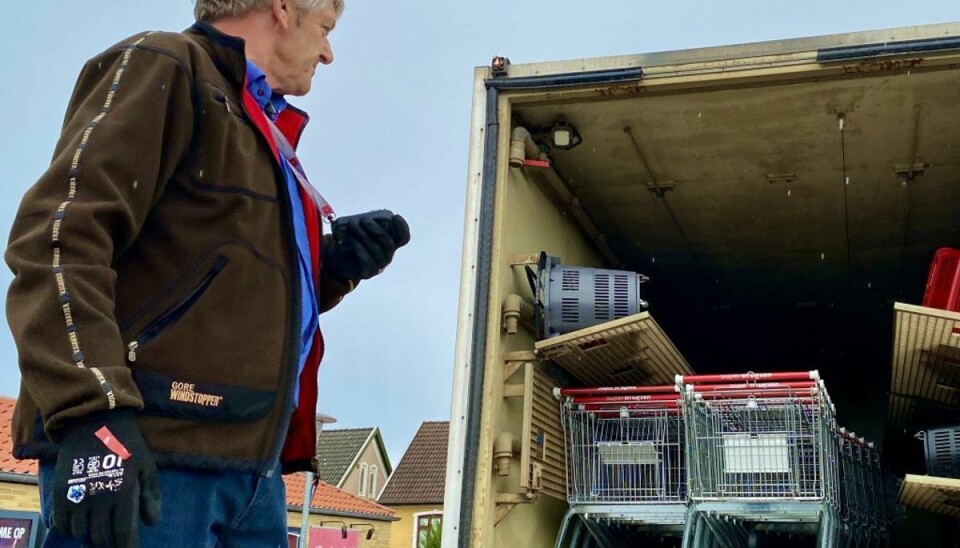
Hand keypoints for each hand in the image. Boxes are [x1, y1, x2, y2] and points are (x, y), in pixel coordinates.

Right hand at [52, 412, 160, 547]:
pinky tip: (80, 526)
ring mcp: (77, 496)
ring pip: (81, 534)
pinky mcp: (60, 493)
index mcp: (124, 493)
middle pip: (101, 538)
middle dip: (109, 545)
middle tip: (114, 542)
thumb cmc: (127, 445)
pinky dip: (71, 531)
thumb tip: (151, 523)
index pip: (123, 534)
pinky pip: (62, 524)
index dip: (127, 547)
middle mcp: (99, 498)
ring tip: (98, 535)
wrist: (95, 423)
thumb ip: (151, 496)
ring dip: (91, 539)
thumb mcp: (147, 467)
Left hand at [324, 209, 409, 281]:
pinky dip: (358, 246)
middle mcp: (388, 255)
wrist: (339, 261)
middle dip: (376, 230)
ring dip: (363, 235)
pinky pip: (365, 259)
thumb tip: (358, 218)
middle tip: (363, 220)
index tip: (395, 216)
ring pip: (376, 250)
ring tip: (351, 225)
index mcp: (390, 243)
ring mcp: (379, 265)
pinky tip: (351, 238)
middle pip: (389, 243)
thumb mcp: (360, 229)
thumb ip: (364, 222)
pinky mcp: (367, 272)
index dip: (402, 227)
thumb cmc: (353, 241)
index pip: (403, 237)